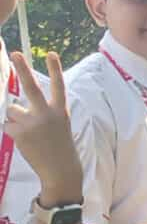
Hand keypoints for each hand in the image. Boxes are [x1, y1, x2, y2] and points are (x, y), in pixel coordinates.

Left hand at [7, 52, 81, 203]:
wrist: (60, 170)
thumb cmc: (59, 147)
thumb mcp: (59, 126)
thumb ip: (42, 113)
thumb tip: (13, 107)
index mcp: (60, 111)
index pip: (58, 86)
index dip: (55, 69)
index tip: (51, 53)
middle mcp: (47, 114)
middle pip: (32, 87)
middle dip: (23, 69)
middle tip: (15, 53)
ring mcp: (33, 123)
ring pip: (13, 110)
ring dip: (15, 119)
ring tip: (28, 132)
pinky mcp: (20, 133)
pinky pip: (8, 124)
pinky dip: (12, 131)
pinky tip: (24, 141)